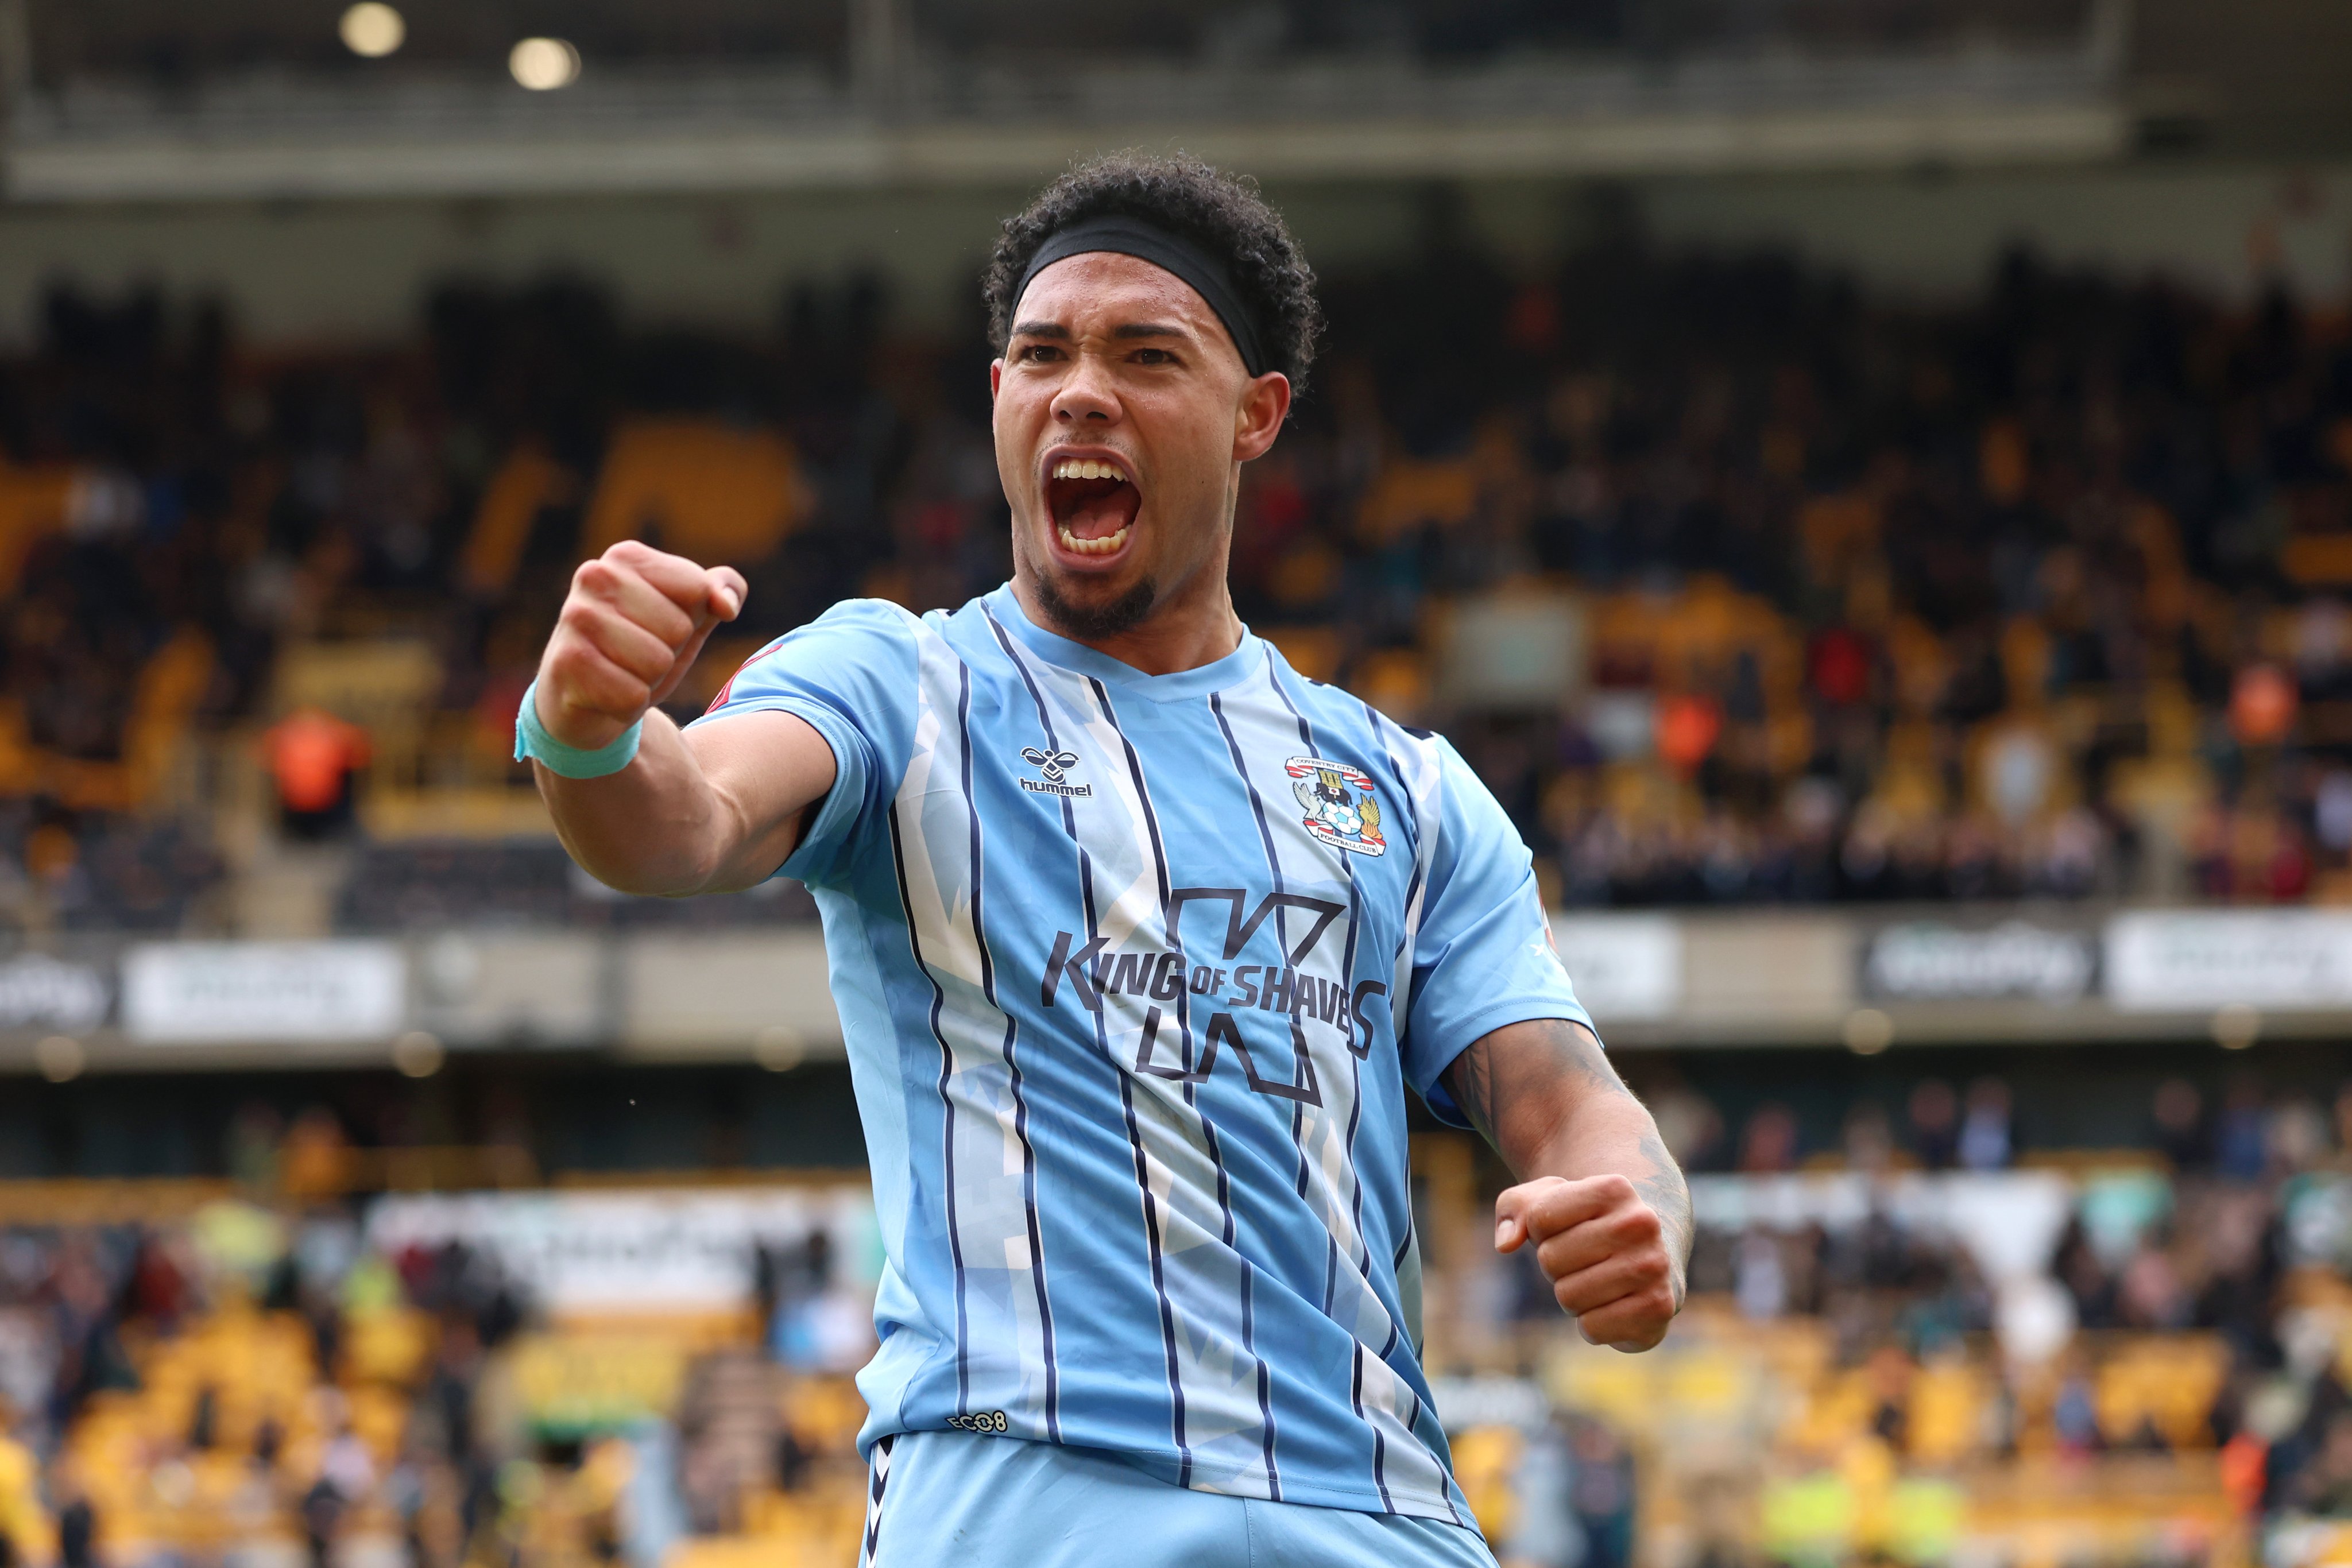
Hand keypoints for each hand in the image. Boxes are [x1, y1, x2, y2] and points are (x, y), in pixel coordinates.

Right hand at [536, 541, 746, 749]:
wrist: (582, 702)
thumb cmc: (641, 649)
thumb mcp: (690, 616)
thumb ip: (721, 591)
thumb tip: (726, 606)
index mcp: (626, 556)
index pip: (698, 590)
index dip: (689, 620)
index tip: (658, 627)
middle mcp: (595, 576)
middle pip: (679, 628)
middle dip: (668, 654)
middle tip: (636, 656)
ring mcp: (576, 616)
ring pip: (657, 663)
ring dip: (647, 681)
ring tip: (621, 673)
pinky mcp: (567, 661)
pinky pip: (633, 696)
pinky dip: (627, 706)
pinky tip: (603, 695)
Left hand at [1495, 1173, 1679, 1351]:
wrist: (1647, 1259)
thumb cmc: (1587, 1228)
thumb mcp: (1547, 1202)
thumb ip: (1515, 1208)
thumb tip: (1506, 1243)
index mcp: (1614, 1188)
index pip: (1538, 1219)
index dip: (1540, 1230)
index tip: (1567, 1228)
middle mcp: (1641, 1222)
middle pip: (1550, 1259)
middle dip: (1556, 1266)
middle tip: (1583, 1260)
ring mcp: (1654, 1266)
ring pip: (1569, 1296)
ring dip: (1572, 1296)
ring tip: (1597, 1282)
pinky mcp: (1657, 1308)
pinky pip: (1593, 1328)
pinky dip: (1592, 1325)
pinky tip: (1612, 1307)